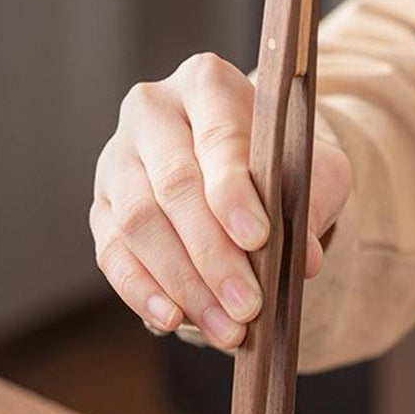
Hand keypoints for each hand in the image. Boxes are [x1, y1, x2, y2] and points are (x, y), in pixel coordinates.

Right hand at [90, 52, 351, 348]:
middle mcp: (151, 112)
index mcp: (206, 84)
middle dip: (213, 256)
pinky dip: (142, 291)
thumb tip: (303, 260)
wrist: (239, 171)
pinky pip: (112, 253)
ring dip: (184, 284)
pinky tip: (173, 319)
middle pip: (174, 186)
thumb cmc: (279, 165)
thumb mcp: (313, 173)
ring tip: (225, 328)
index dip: (234, 192)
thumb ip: (310, 206)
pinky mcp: (101, 207)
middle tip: (248, 307)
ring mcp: (117, 160)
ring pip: (139, 224)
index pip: (217, 137)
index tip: (258, 239)